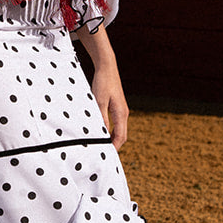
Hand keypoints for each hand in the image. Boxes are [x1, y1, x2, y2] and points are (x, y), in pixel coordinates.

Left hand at [78, 26, 128, 148]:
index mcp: (121, 113)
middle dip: (114, 145)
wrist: (107, 67)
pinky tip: (101, 132)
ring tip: (101, 146)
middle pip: (121, 135)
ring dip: (112, 138)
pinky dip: (110, 131)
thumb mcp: (99, 101)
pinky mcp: (117, 106)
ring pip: (119, 130)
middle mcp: (124, 113)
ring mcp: (121, 110)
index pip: (121, 136)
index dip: (114, 147)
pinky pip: (116, 123)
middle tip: (103, 154)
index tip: (107, 156)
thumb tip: (101, 134)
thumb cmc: (103, 83)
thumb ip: (101, 117)